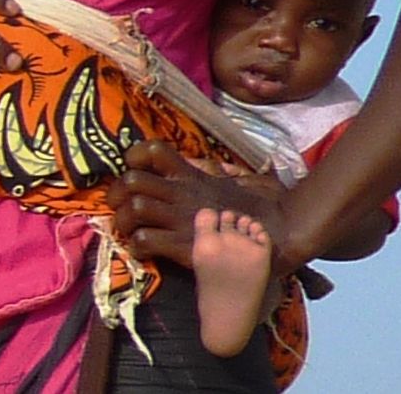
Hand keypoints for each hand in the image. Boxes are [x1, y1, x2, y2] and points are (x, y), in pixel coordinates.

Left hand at [107, 140, 288, 269]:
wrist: (283, 232)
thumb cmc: (265, 205)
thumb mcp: (241, 178)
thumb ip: (218, 171)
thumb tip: (206, 166)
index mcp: (193, 176)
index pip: (155, 150)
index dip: (135, 155)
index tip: (131, 166)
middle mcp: (183, 193)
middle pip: (132, 180)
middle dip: (117, 193)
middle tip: (117, 205)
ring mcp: (183, 220)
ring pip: (134, 209)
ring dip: (123, 221)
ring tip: (126, 230)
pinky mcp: (185, 247)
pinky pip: (146, 241)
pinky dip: (137, 246)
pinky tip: (141, 250)